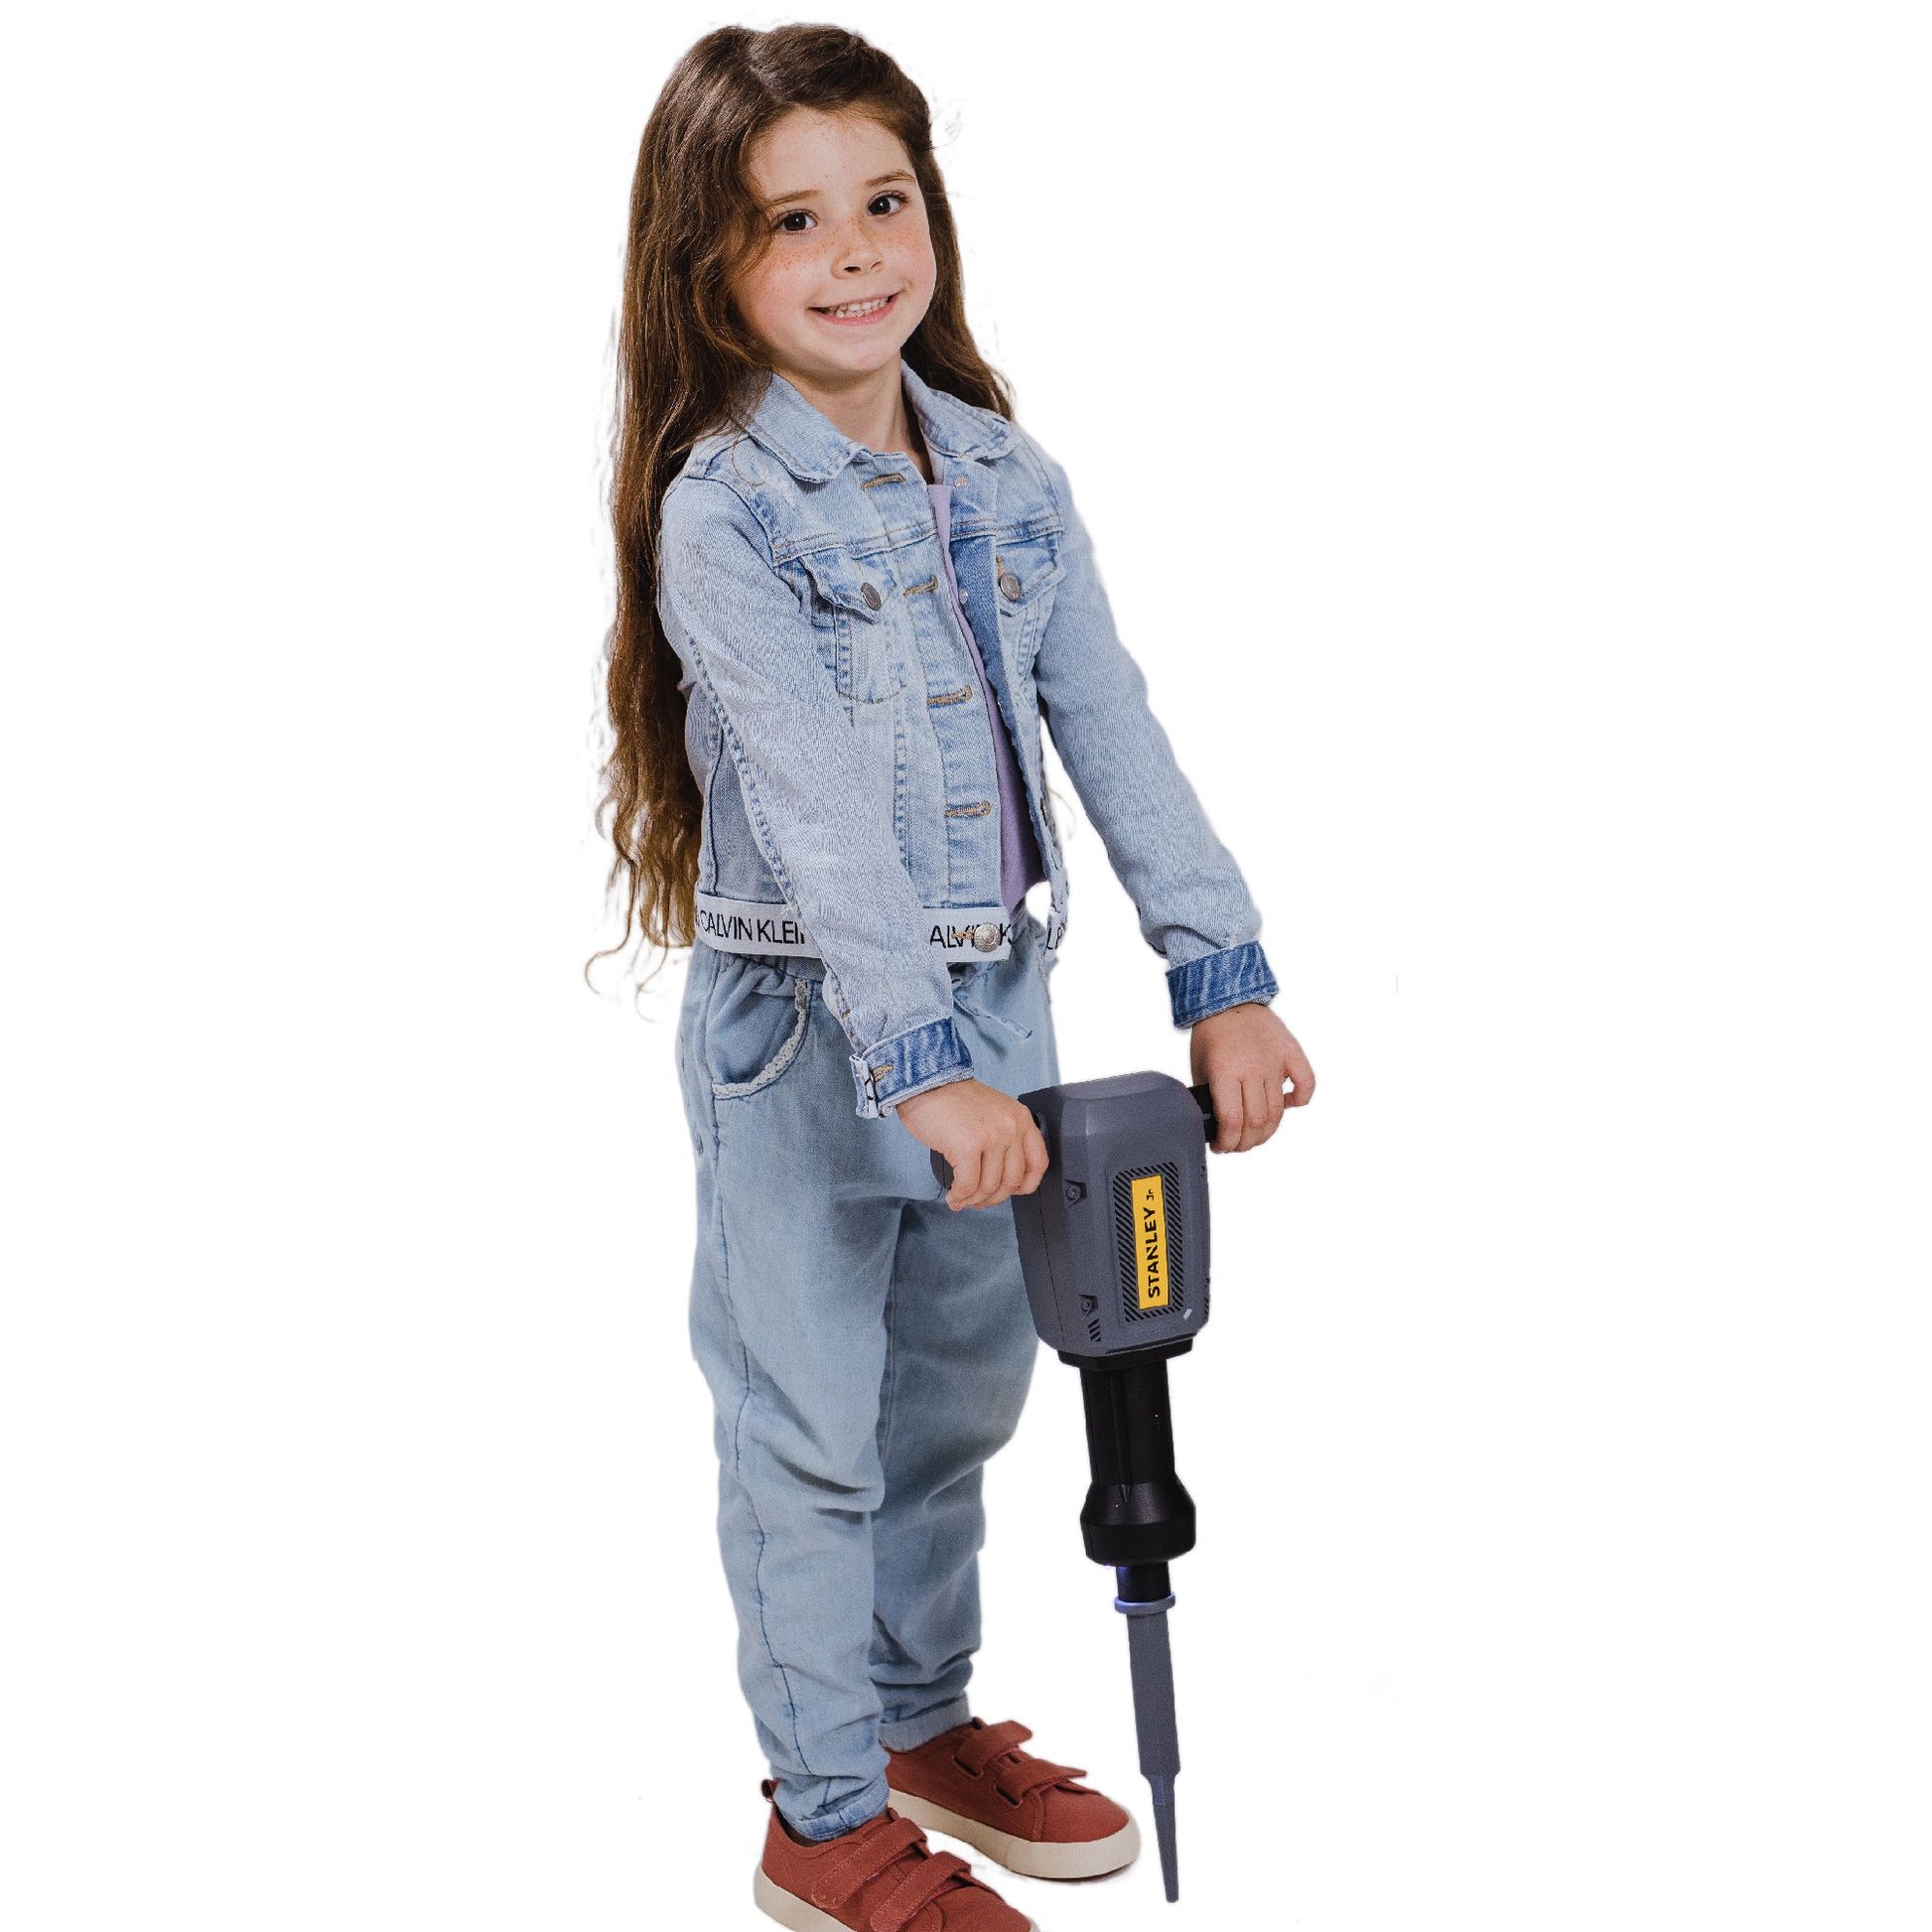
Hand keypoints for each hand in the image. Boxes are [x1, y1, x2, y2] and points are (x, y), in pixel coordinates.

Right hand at [895, 1077, 1049, 1209]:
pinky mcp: (967, 1147)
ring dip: (972, 1199)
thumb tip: (1003, 1179)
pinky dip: (959, 1196)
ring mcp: (991, 1137)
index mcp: (1021, 1119)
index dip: (1026, 1185)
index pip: (1038, 1163)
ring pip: (988, 1187)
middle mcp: (1011, 1128)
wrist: (926, 1083)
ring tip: (960, 1198)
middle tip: (978, 1200)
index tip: (1012, 1192)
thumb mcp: (993, 1112)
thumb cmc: (953, 1099)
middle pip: (1011, 1181)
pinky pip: (968, 1185)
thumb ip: (1005, 1138)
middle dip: (993, 1197)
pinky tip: (952, 1196)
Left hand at [1189, 1003, 1314, 1152]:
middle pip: (1257, 1122)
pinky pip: (1306, 1082)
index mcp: (1225, 1071)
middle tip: (1237, 1145)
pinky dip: (1299, 1100)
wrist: (1228, 998)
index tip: (1221, 1146)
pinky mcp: (1291, 1052)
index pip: (1232, 1121)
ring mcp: (1275, 1060)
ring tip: (1256, 1135)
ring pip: (1278, 1111)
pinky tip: (1287, 1106)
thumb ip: (1208, 1096)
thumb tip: (1214, 1126)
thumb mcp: (1199, 1067)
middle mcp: (1252, 1067)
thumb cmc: (1211, 1033)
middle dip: (1245, 1143)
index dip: (1227, 1142)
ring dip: (1267, 1131)